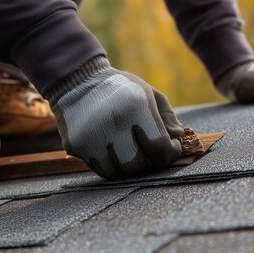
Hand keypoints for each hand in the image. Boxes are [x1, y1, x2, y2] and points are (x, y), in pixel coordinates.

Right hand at [47, 57, 181, 178]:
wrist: (77, 80)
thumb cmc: (120, 88)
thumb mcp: (149, 93)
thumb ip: (168, 117)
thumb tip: (178, 139)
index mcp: (135, 106)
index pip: (159, 147)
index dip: (170, 152)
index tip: (170, 147)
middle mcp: (112, 122)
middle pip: (137, 165)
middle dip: (148, 161)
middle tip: (149, 151)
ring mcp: (91, 136)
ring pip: (117, 172)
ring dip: (127, 165)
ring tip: (130, 149)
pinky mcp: (75, 145)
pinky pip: (99, 168)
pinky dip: (110, 164)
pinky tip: (112, 149)